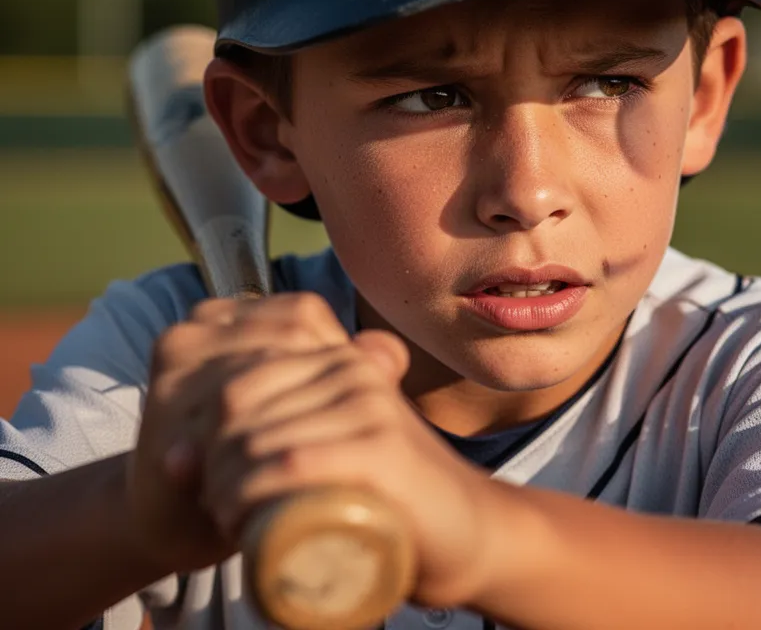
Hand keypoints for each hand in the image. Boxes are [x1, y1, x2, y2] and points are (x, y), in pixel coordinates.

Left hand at [126, 293, 500, 606]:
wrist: (463, 529)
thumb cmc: (380, 495)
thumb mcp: (320, 452)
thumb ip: (265, 439)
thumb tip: (171, 458)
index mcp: (336, 357)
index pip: (235, 377)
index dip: (200, 430)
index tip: (198, 478)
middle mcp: (352, 368)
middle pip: (236, 404)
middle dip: (206, 461)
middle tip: (211, 506)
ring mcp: (370, 405)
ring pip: (257, 437)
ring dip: (220, 486)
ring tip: (224, 518)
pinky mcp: (382, 449)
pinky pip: (291, 461)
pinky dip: (250, 494)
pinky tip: (238, 520)